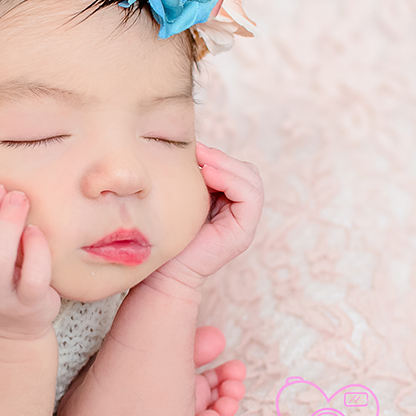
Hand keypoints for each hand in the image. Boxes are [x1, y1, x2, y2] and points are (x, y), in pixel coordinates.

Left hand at [152, 144, 262, 288]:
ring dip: (228, 167)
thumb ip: (194, 176)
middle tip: (199, 154)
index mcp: (226, 202)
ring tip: (204, 166)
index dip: (219, 156)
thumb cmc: (165, 233)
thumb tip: (194, 146)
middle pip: (248, 171)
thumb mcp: (181, 196)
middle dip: (224, 159)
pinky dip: (231, 181)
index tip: (194, 151)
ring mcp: (244, 223)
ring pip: (252, 180)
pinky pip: (250, 197)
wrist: (162, 270)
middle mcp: (239, 212)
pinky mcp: (243, 232)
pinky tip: (208, 176)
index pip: (236, 169)